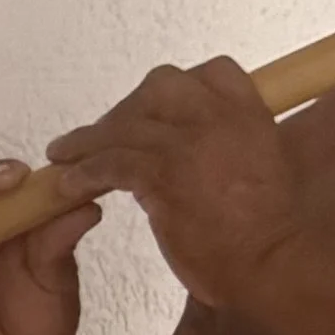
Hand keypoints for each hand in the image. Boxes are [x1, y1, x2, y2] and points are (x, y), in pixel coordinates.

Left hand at [47, 60, 299, 310]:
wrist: (269, 262)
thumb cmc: (267, 231)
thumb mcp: (265, 168)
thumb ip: (234, 145)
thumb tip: (204, 148)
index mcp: (250, 111)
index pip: (211, 71)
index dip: (180, 89)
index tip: (159, 111)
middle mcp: (219, 116)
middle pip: (160, 86)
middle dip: (129, 108)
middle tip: (109, 134)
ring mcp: (188, 141)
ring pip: (124, 124)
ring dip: (90, 140)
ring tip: (64, 155)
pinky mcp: (162, 173)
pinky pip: (111, 161)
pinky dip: (85, 171)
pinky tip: (71, 185)